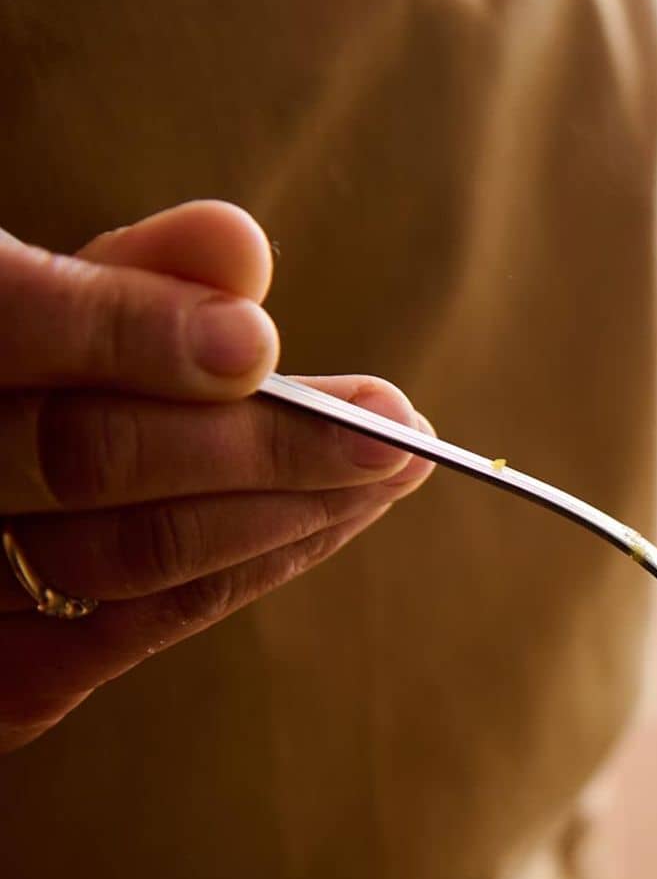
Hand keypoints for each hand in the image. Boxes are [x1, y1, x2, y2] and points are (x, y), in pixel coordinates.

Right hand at [0, 200, 432, 752]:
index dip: (132, 334)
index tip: (257, 341)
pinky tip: (330, 524)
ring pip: (123, 555)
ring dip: (282, 513)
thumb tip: (239, 246)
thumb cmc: (20, 388)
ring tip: (392, 471)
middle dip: (260, 442)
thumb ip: (122, 274)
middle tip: (396, 426)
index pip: (9, 321)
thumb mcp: (39, 308)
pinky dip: (246, 572)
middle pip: (84, 456)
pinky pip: (130, 632)